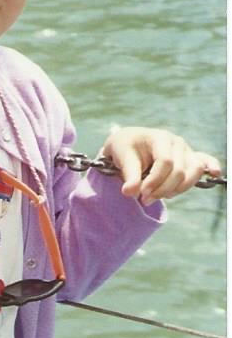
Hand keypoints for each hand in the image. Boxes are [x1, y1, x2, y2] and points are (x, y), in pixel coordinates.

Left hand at [102, 126, 222, 205]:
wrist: (129, 143)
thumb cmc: (125, 148)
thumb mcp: (121, 157)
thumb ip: (128, 175)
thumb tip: (129, 192)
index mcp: (160, 138)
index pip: (165, 162)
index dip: (155, 181)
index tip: (141, 193)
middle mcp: (176, 143)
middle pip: (179, 171)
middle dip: (163, 189)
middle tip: (145, 199)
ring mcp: (185, 151)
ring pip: (194, 171)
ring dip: (178, 189)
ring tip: (160, 196)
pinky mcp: (189, 159)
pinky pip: (205, 162)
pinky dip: (212, 167)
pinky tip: (215, 174)